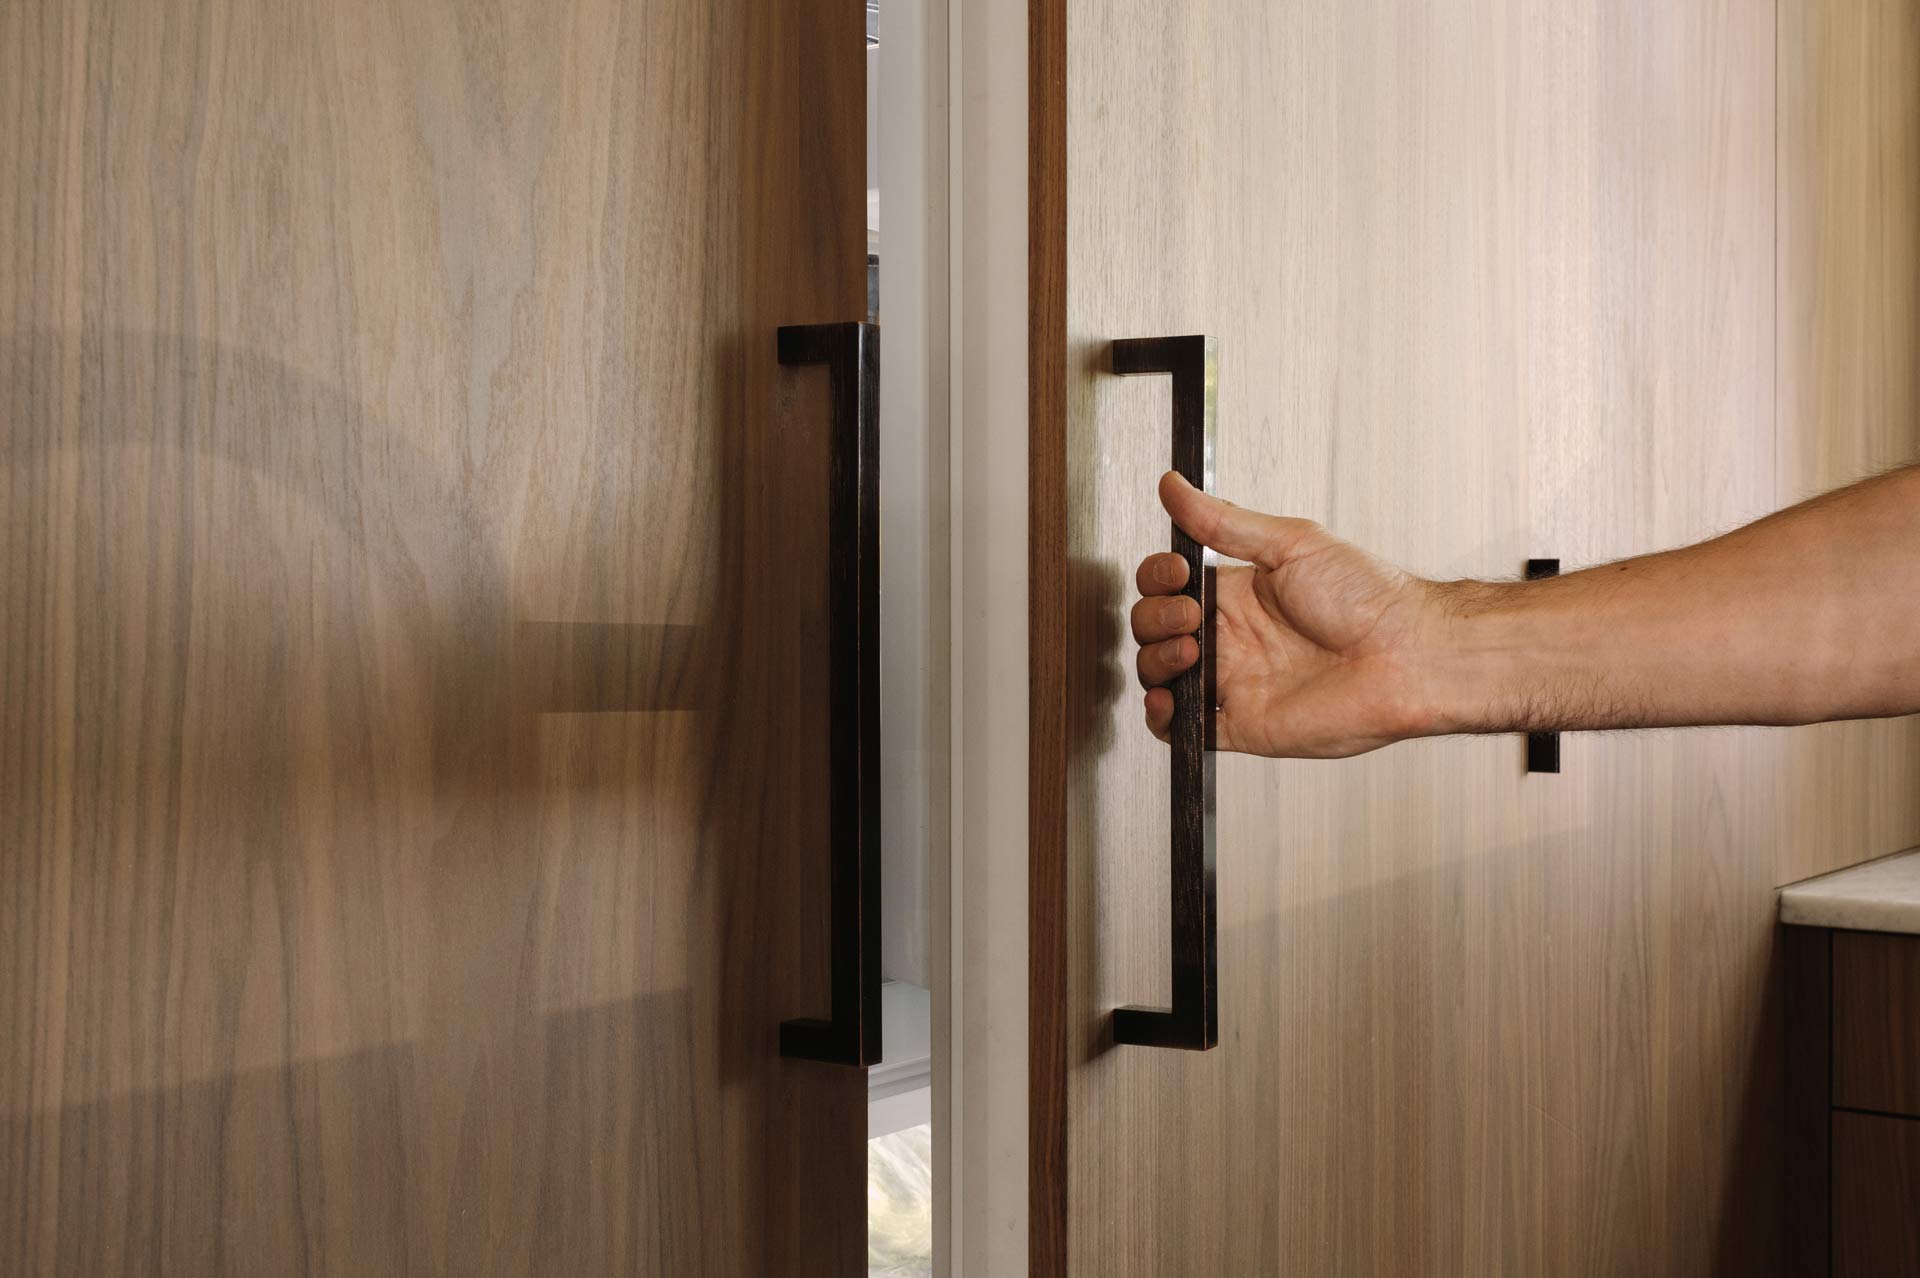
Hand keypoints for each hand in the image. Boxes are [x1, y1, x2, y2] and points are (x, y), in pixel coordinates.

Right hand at [1132, 472, 1443, 757]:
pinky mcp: (1242, 726)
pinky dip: (1161, 717)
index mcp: (1239, 594)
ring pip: (1161, 675)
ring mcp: (1234, 683)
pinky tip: (1169, 698)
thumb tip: (1174, 486)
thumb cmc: (1369, 597)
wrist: (1410, 655)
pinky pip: (1181, 729)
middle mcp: (1232, 638)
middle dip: (1155, 618)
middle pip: (1156, 628)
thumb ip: (1224, 522)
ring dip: (1155, 660)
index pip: (1169, 586)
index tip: (1176, 573)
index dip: (1157, 580)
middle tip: (1191, 615)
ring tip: (1190, 650)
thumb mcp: (1292, 543)